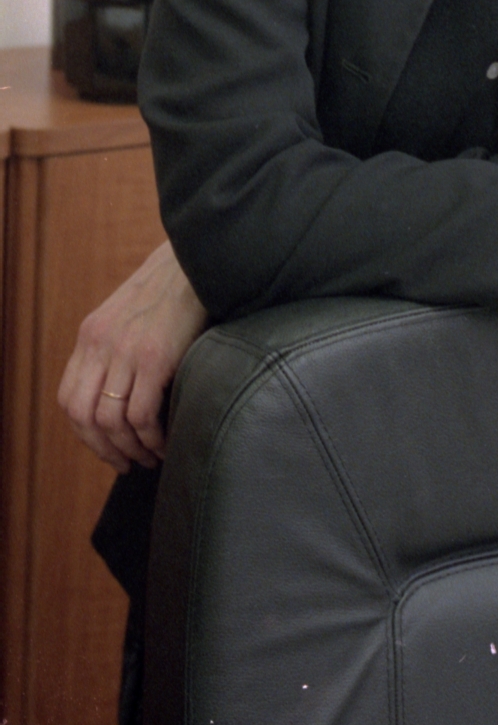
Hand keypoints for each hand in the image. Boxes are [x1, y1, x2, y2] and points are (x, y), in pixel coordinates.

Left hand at [57, 239, 207, 472]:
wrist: (200, 260)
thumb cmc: (174, 291)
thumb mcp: (129, 315)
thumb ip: (116, 348)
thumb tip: (119, 394)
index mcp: (91, 334)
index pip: (69, 399)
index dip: (85, 433)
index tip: (107, 447)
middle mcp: (101, 343)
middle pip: (83, 416)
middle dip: (104, 450)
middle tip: (127, 463)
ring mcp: (125, 351)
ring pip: (111, 422)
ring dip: (131, 449)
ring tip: (151, 456)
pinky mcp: (155, 357)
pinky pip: (142, 415)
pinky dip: (152, 438)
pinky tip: (166, 441)